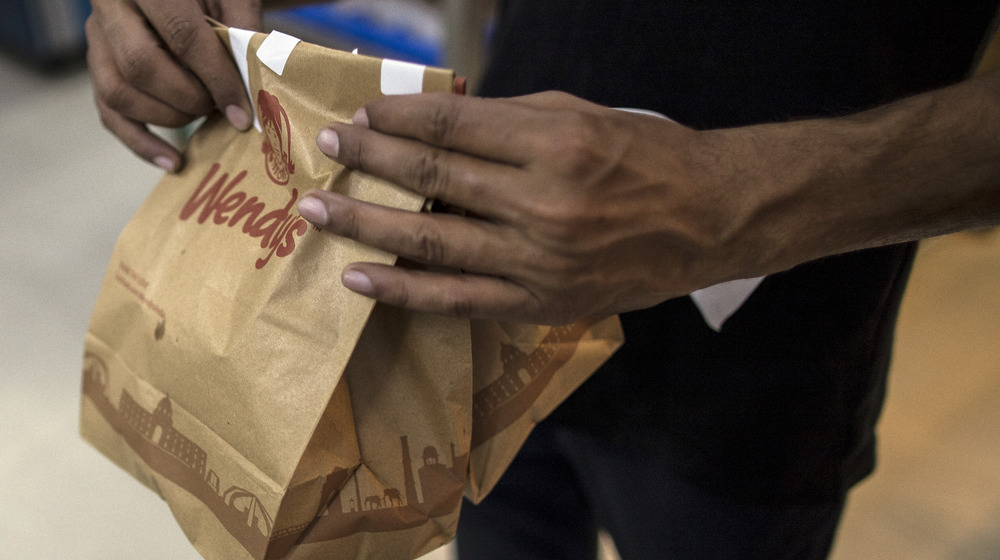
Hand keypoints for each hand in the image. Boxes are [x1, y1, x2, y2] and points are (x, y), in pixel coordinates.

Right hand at [86, 0, 261, 170]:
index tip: (242, 112)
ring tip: (201, 117)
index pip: (181, 35)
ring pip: (118, 93)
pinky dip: (142, 143)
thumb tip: (257, 84)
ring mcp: (97, 39)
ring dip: (168, 117)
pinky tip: (173, 161)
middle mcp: (111, 8)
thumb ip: (241, 30)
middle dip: (188, 99)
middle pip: (140, 66)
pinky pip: (109, 113)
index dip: (216, 78)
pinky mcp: (97, 67)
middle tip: (218, 109)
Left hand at [297, 92, 769, 324]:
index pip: (453, 123)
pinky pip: (458, 300)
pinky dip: (405, 290)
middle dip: (369, 160)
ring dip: (366, 224)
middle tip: (327, 149)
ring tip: (317, 212)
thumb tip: (434, 127)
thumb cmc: (645, 156)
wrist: (708, 219)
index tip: (360, 114)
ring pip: (432, 240)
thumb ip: (506, 122)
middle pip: (432, 176)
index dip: (397, 116)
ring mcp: (538, 259)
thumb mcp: (580, 116)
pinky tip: (360, 279)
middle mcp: (542, 201)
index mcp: (553, 142)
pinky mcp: (540, 302)